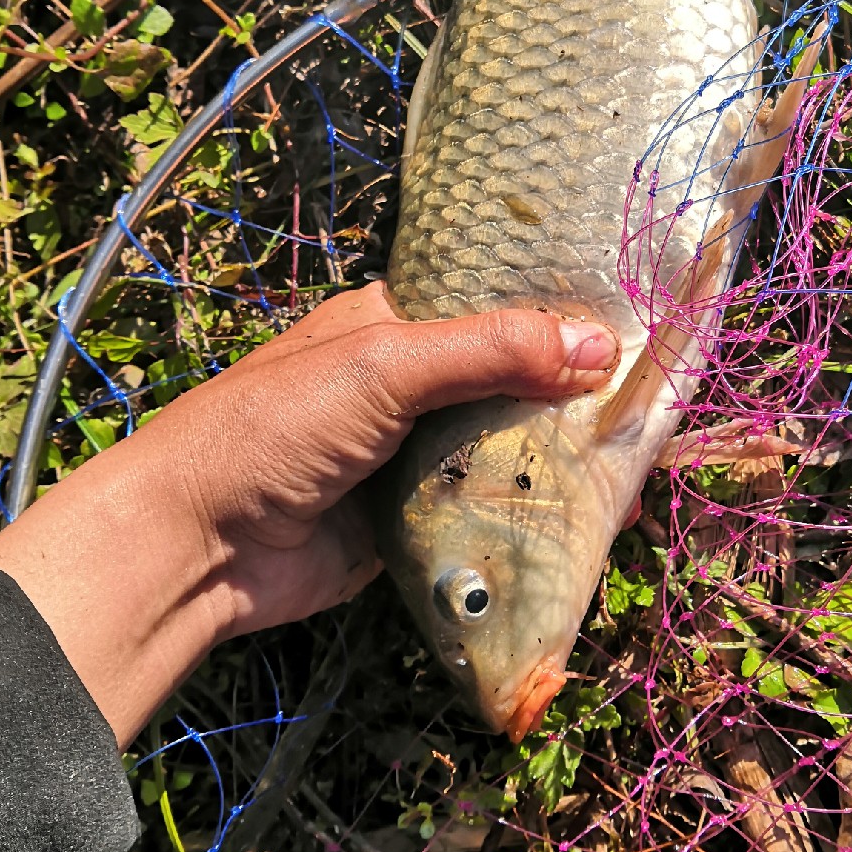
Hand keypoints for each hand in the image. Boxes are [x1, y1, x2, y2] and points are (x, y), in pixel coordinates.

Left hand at [0, 283, 618, 748]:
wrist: (198, 546)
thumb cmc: (275, 428)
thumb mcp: (385, 366)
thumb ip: (490, 351)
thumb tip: (599, 346)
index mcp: (394, 324)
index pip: (493, 305)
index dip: (558, 312)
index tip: (635, 322)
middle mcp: (409, 386)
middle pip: (512, 384)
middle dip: (575, 397)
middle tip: (653, 404)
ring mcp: (414, 457)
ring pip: (507, 451)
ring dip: (562, 461)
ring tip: (640, 465)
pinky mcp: (417, 522)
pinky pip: (489, 514)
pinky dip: (533, 517)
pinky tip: (593, 520)